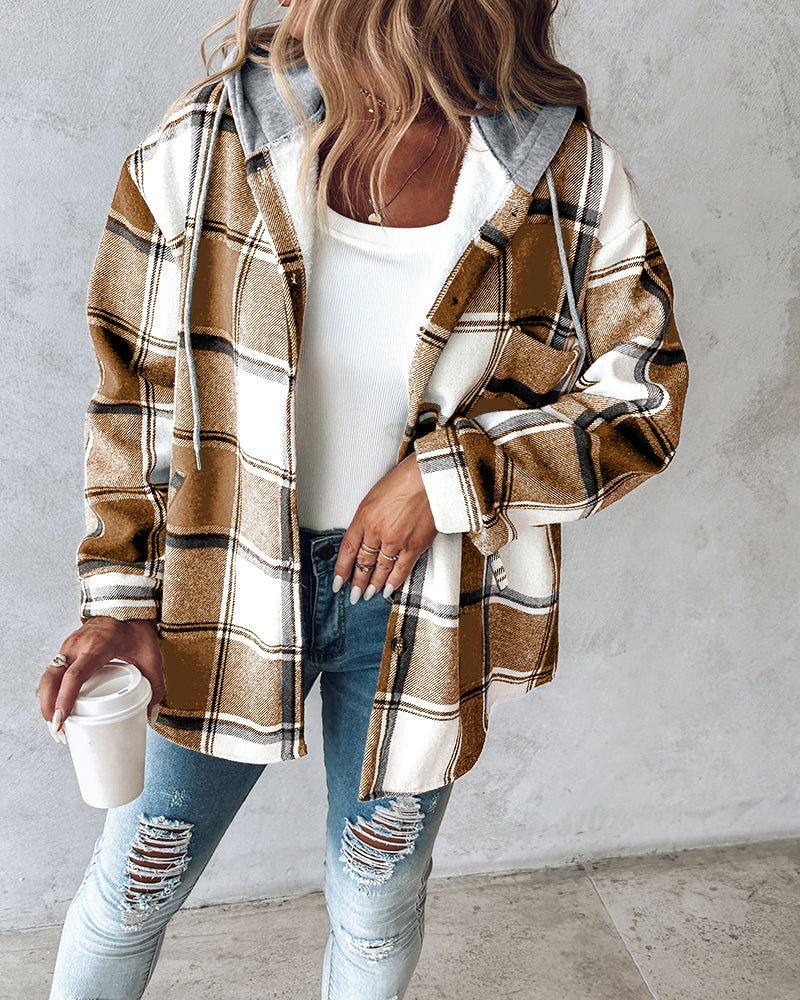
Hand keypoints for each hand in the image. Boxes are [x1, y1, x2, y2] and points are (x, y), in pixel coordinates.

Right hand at [38, 617, 164, 741]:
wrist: (128, 606)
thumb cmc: (138, 629)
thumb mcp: (151, 658)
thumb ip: (156, 687)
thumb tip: (151, 715)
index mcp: (97, 647)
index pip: (74, 677)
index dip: (64, 701)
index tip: (60, 722)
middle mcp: (77, 646)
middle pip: (51, 679)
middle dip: (49, 708)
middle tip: (58, 732)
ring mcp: (69, 645)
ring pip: (48, 676)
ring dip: (47, 701)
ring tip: (57, 725)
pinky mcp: (67, 648)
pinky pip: (53, 672)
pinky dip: (51, 691)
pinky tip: (58, 707)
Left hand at [333, 452, 436, 602]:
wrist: (431, 477)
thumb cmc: (406, 479)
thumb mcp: (375, 495)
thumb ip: (368, 518)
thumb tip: (364, 536)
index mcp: (364, 516)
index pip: (347, 548)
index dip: (341, 568)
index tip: (337, 580)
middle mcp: (377, 530)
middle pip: (363, 562)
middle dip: (357, 581)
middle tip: (353, 594)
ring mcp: (396, 540)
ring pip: (380, 568)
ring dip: (373, 584)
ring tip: (368, 595)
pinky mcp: (415, 545)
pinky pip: (401, 568)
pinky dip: (394, 581)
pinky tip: (388, 589)